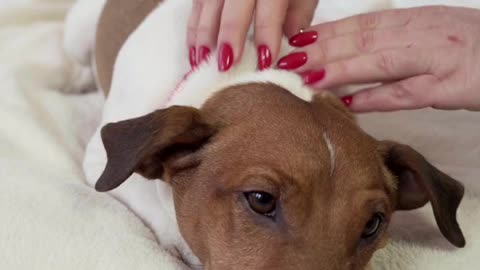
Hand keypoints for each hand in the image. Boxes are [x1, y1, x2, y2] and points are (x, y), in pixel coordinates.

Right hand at [187, 0, 317, 71]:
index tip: (265, 62)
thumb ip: (297, 18)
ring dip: (204, 37)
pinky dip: (194, 32)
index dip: (266, 35)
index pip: (269, 8)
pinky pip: (197, 7)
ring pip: (208, 6)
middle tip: (227, 65)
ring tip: (204, 64)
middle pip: (233, 6)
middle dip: (229, 36)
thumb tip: (289, 48)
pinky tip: (195, 54)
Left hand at [278, 6, 479, 111]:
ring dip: (338, 69)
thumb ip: (399, 42)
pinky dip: (374, 97)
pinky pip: (406, 92)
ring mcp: (437, 58)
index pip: (364, 24)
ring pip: (378, 62)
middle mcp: (424, 33)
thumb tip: (360, 53)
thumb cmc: (476, 47)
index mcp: (418, 20)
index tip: (297, 39)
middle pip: (363, 40)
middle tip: (287, 60)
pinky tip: (347, 103)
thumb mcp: (435, 33)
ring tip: (305, 77)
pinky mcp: (452, 86)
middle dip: (322, 49)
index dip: (328, 32)